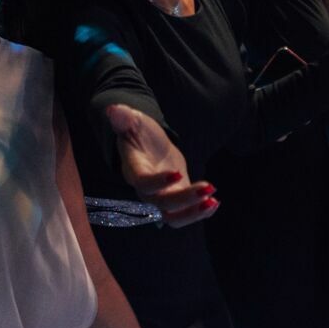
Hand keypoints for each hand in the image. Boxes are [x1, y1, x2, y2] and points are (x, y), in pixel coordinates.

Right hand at [104, 104, 215, 226]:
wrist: (148, 144)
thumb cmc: (137, 131)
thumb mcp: (132, 121)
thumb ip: (124, 119)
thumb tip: (113, 110)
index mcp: (134, 169)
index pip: (143, 182)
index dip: (158, 182)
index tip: (177, 173)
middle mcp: (146, 189)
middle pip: (162, 204)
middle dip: (185, 199)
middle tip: (208, 188)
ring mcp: (161, 197)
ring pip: (173, 217)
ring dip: (193, 213)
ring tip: (212, 202)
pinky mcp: (176, 198)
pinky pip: (185, 213)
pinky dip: (200, 211)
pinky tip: (215, 202)